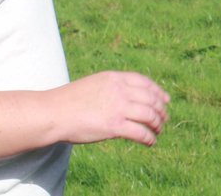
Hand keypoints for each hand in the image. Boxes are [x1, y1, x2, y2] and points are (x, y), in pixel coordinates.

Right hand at [52, 71, 170, 146]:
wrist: (54, 112)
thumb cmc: (70, 101)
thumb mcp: (94, 84)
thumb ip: (111, 88)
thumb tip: (125, 98)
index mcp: (114, 78)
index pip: (144, 82)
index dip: (158, 91)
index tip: (165, 100)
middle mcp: (119, 90)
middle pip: (151, 98)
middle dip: (161, 110)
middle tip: (164, 119)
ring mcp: (118, 107)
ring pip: (150, 115)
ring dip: (158, 125)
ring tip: (158, 131)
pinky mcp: (114, 126)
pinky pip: (141, 132)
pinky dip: (149, 138)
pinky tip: (150, 142)